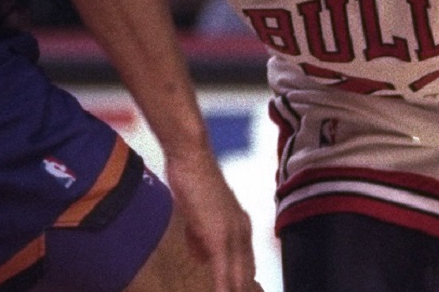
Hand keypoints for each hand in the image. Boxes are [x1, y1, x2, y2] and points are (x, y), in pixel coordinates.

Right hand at [163, 147, 259, 291]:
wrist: (191, 158)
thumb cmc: (192, 182)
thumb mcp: (199, 216)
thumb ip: (203, 238)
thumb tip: (203, 257)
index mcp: (241, 227)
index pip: (247, 267)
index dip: (243, 286)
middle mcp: (243, 231)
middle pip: (247, 275)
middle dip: (244, 290)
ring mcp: (234, 233)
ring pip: (239, 276)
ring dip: (234, 291)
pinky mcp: (219, 234)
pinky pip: (223, 269)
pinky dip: (224, 286)